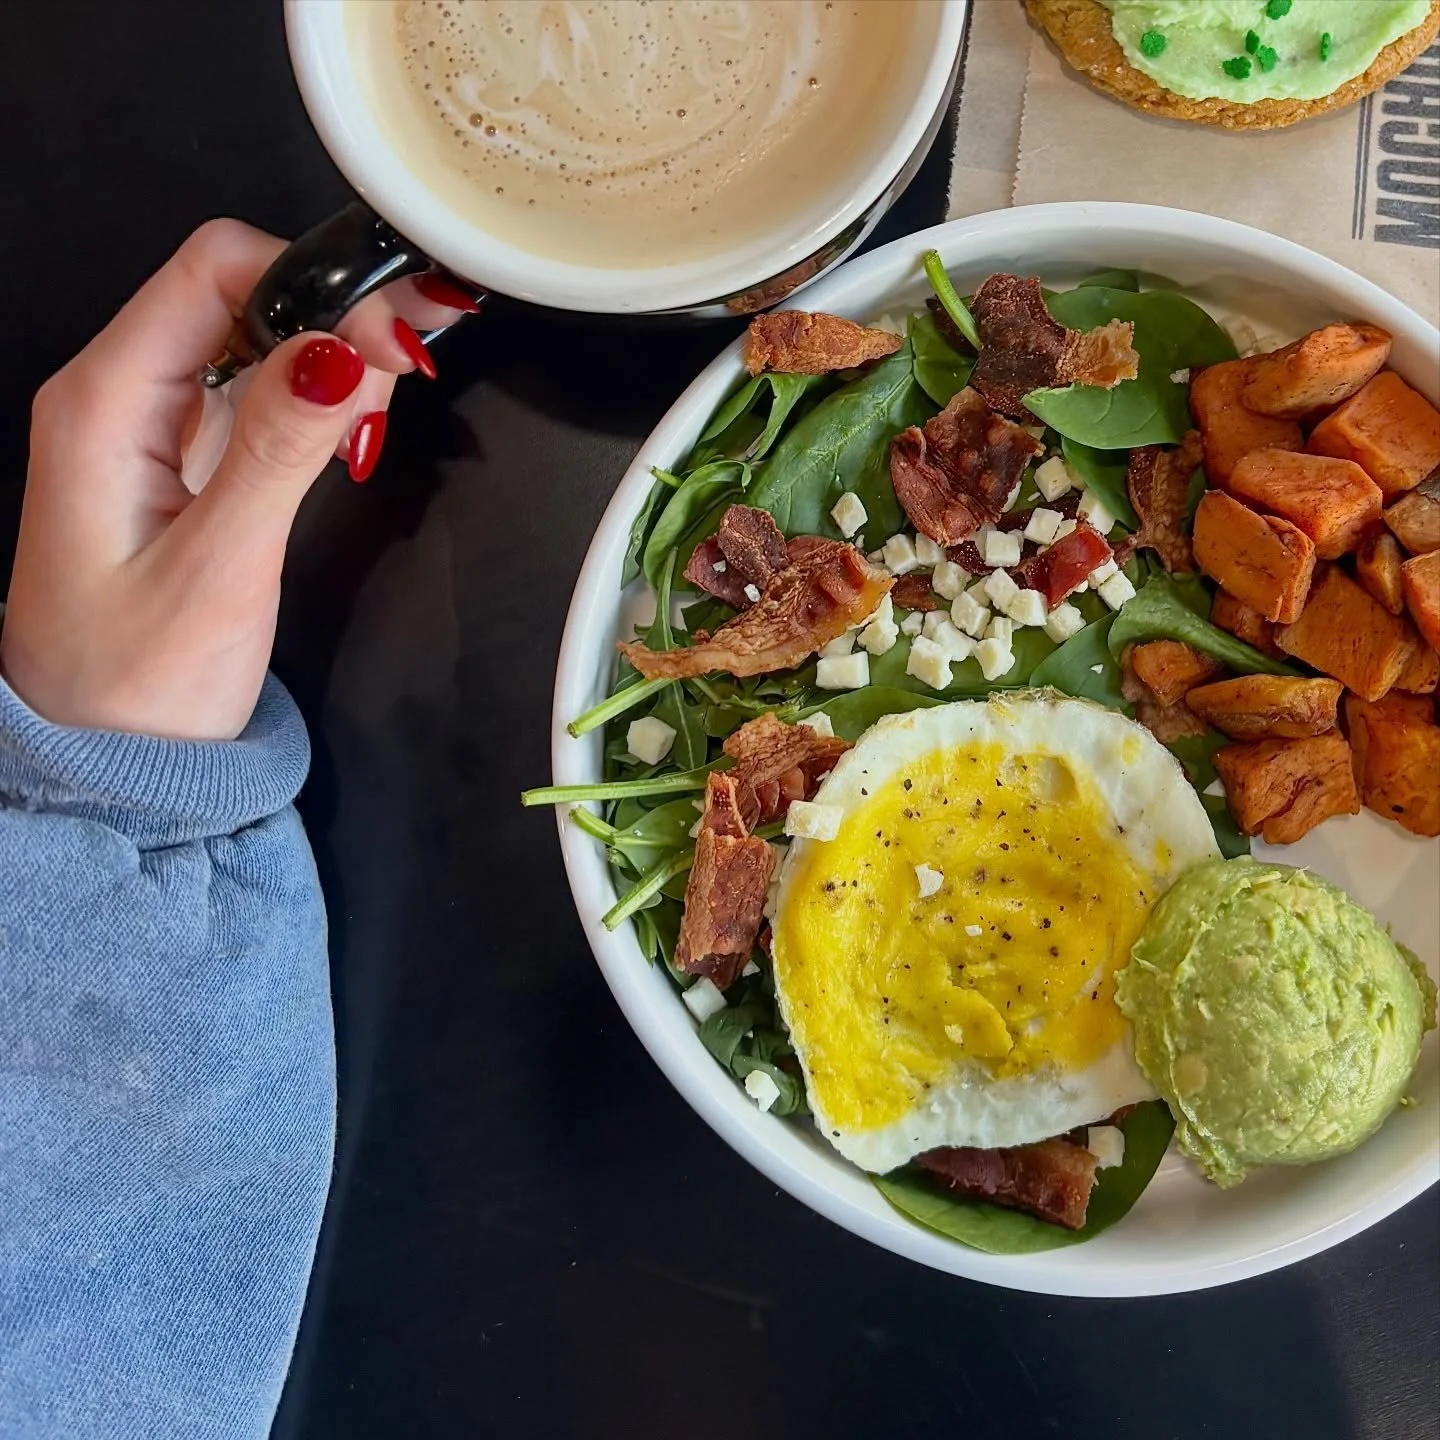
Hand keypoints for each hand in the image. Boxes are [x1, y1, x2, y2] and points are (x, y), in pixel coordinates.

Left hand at [1, 219, 473, 740]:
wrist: (103, 768)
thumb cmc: (136, 689)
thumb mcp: (217, 571)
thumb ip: (279, 452)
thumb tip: (343, 352)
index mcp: (103, 404)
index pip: (214, 270)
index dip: (314, 281)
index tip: (392, 334)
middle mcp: (118, 398)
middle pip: (239, 292)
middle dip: (337, 311)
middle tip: (417, 356)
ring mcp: (149, 430)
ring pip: (254, 341)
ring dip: (333, 356)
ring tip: (387, 406)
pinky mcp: (181, 464)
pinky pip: (254, 395)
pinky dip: (314, 400)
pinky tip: (352, 430)